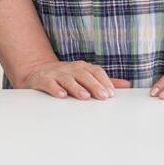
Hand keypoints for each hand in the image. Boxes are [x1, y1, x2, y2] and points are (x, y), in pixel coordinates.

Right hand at [12, 60, 130, 99]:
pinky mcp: (42, 79)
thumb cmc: (65, 77)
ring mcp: (56, 73)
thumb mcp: (84, 77)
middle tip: (103, 97)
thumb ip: (104, 82)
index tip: (111, 93)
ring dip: (76, 87)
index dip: (104, 81)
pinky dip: (55, 88)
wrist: (36, 72)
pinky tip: (61, 95)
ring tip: (84, 97)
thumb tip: (127, 85)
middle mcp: (70, 68)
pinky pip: (49, 83)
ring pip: (67, 79)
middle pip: (84, 75)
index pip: (95, 71)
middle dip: (94, 85)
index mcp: (81, 67)